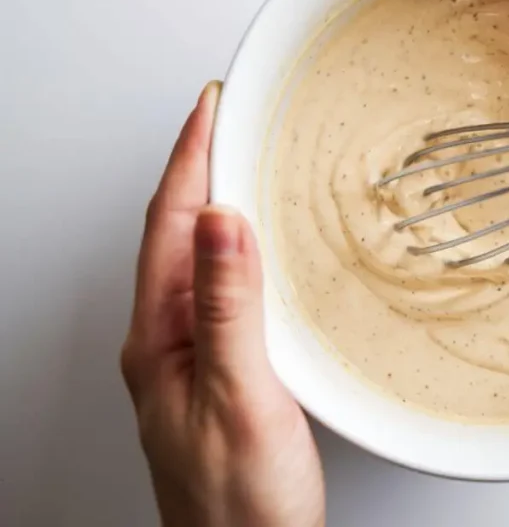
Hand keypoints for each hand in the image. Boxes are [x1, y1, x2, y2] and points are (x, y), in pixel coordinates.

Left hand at [120, 83, 325, 526]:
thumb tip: (222, 222)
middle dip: (200, 166)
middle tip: (228, 117)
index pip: (170, 226)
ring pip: (201, 258)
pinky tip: (263, 246)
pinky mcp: (223, 371)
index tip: (211, 107)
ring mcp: (193, 356)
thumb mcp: (238, 399)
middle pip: (177, 232)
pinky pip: (226, 290)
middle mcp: (168, 341)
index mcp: (159, 339)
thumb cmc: (237, 504)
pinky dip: (243, 250)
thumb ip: (228, 309)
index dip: (191, 158)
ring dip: (220, 203)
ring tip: (245, 162)